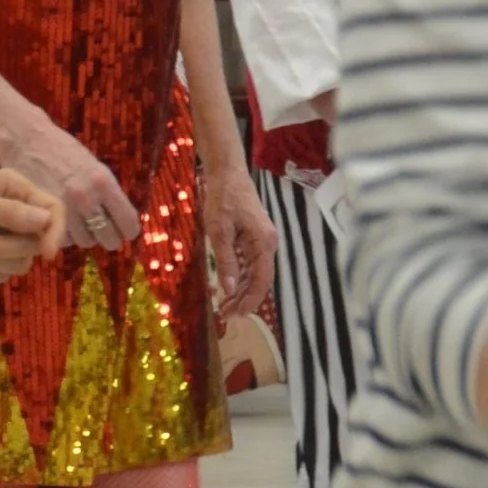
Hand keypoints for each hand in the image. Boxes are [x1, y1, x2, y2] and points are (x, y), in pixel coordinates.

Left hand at [0, 168, 67, 283]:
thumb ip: (7, 211)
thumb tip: (44, 221)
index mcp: (19, 191)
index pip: (55, 210)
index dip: (56, 232)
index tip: (46, 254)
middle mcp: (22, 215)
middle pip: (35, 243)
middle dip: (3, 247)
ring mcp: (12, 239)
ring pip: (19, 264)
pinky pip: (3, 274)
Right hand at [3, 112, 140, 253]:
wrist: (26, 140)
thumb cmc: (62, 151)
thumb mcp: (93, 166)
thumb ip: (107, 193)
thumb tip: (120, 221)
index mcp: (104, 182)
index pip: (128, 223)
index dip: (127, 230)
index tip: (124, 231)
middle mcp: (86, 197)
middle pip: (108, 239)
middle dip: (106, 236)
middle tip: (101, 230)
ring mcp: (64, 208)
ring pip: (85, 241)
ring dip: (84, 236)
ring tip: (78, 222)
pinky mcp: (44, 215)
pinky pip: (63, 239)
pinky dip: (65, 235)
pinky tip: (61, 221)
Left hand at [202, 153, 276, 319]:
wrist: (227, 172)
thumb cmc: (223, 198)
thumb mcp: (219, 231)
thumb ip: (226, 260)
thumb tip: (228, 289)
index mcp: (264, 242)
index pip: (261, 280)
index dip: (250, 300)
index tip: (237, 315)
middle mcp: (268, 243)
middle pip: (260, 279)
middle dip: (244, 299)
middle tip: (226, 315)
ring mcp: (262, 240)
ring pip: (255, 273)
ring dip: (241, 290)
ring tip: (225, 306)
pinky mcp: (254, 237)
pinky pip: (250, 263)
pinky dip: (240, 277)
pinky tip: (229, 287)